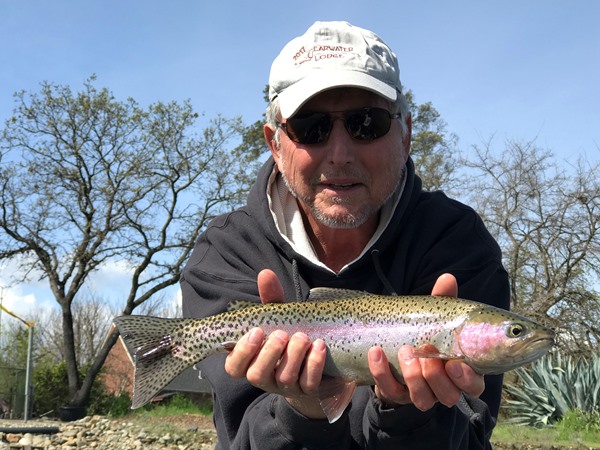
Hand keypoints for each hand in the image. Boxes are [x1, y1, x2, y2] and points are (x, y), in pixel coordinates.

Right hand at [224, 269, 327, 418]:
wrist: (318, 361)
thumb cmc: (289, 336)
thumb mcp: (279, 317)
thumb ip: (271, 298)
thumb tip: (265, 273)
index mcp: (251, 362)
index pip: (233, 367)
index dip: (242, 353)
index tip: (257, 332)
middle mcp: (266, 377)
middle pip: (257, 376)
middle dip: (269, 353)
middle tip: (281, 334)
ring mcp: (287, 387)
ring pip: (284, 379)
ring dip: (293, 356)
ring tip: (302, 337)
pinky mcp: (309, 391)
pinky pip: (309, 383)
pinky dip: (314, 364)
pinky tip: (319, 346)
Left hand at [368, 273, 484, 410]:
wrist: (393, 347)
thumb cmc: (425, 332)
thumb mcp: (435, 316)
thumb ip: (443, 300)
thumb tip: (447, 278)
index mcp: (460, 372)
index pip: (474, 386)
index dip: (467, 380)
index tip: (455, 364)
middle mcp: (442, 388)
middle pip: (449, 396)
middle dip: (436, 377)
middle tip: (426, 352)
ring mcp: (418, 393)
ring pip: (422, 400)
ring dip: (413, 377)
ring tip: (405, 350)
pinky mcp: (394, 393)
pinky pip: (389, 390)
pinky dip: (381, 373)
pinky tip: (376, 353)